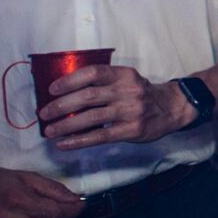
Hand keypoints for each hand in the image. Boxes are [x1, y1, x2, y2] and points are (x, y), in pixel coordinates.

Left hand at [40, 66, 196, 149]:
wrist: (173, 108)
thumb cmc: (142, 94)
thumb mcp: (128, 80)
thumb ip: (104, 83)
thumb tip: (66, 94)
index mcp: (124, 74)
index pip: (93, 72)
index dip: (70, 80)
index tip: (52, 90)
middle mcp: (128, 90)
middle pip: (88, 96)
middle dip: (61, 105)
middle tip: (44, 113)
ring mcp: (131, 111)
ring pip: (91, 117)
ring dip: (65, 125)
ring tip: (49, 131)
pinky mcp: (132, 130)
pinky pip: (100, 136)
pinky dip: (79, 140)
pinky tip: (64, 144)